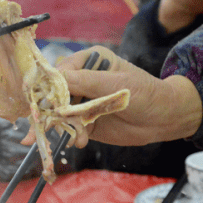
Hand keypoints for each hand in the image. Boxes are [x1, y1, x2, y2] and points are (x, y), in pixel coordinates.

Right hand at [53, 46, 202, 147]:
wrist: (165, 119)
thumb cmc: (146, 93)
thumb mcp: (117, 84)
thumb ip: (86, 82)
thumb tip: (56, 79)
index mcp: (89, 61)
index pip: (60, 71)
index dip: (51, 87)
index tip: (47, 101)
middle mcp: (82, 79)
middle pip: (54, 94)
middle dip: (48, 110)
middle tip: (38, 126)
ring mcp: (83, 101)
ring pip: (59, 113)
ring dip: (60, 126)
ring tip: (65, 138)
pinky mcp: (86, 121)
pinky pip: (70, 128)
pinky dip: (71, 135)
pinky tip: (79, 141)